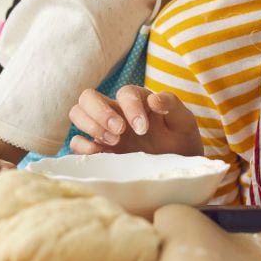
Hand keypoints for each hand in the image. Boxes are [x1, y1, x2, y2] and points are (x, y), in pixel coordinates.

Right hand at [68, 85, 202, 156]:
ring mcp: (103, 131)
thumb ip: (172, 105)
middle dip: (100, 112)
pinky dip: (82, 146)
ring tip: (114, 142)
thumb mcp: (184, 122)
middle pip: (89, 97)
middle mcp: (116, 112)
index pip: (124, 92)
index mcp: (137, 100)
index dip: (130, 107)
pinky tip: (100, 153)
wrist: (177, 168)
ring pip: (77, 113)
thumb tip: (154, 99)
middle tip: (120, 132)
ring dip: (91, 125)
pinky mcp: (98, 151)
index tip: (143, 128)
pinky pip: (76, 143)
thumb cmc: (180, 141)